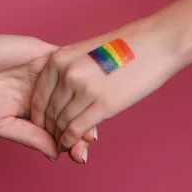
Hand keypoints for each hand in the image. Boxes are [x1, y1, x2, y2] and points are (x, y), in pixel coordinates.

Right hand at [0, 31, 95, 162]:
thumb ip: (30, 137)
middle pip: (69, 107)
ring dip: (83, 105)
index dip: (70, 138)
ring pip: (73, 88)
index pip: (56, 123)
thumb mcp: (1, 125)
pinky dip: (78, 77)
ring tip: (89, 124)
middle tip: (90, 141)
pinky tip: (86, 94)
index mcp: (30, 106)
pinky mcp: (44, 52)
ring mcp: (44, 71)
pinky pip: (68, 65)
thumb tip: (57, 154)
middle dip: (81, 124)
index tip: (80, 154)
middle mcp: (41, 89)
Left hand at [31, 21, 180, 151]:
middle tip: (49, 142)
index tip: (40, 127)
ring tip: (60, 146)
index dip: (37, 116)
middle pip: (49, 112)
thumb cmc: (122, 48)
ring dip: (59, 138)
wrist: (154, 44)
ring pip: (61, 123)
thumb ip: (66, 73)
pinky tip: (70, 146)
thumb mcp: (83, 53)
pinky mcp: (103, 104)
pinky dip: (70, 141)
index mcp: (58, 60)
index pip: (38, 97)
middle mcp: (66, 74)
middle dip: (48, 130)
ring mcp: (84, 89)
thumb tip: (58, 99)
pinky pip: (77, 129)